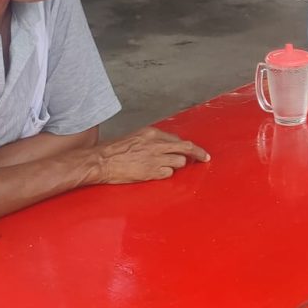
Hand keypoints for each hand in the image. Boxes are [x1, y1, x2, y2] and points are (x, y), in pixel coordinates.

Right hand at [93, 127, 208, 183]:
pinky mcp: (152, 172)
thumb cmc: (115, 150)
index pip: (177, 139)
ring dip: (177, 165)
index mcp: (152, 133)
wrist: (101, 161)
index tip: (193, 150)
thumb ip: (152, 140)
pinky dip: (166, 174)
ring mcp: (156, 158)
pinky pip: (168, 173)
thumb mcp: (136, 137)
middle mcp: (157, 144)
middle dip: (198, 153)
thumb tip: (166, 146)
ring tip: (165, 167)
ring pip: (180, 161)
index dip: (186, 146)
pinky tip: (156, 173)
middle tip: (205, 158)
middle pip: (187, 147)